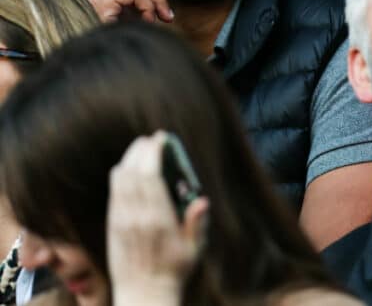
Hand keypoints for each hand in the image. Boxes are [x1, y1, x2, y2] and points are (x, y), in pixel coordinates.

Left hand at [107, 132, 207, 305]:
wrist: (143, 293)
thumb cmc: (173, 271)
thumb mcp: (194, 249)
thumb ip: (197, 223)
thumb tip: (202, 200)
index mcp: (157, 218)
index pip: (150, 175)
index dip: (153, 152)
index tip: (161, 138)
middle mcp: (135, 215)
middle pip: (132, 171)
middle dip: (140, 150)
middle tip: (151, 140)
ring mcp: (120, 219)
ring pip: (119, 179)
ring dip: (129, 160)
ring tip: (141, 151)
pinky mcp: (112, 224)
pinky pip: (114, 191)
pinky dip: (121, 175)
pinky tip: (130, 171)